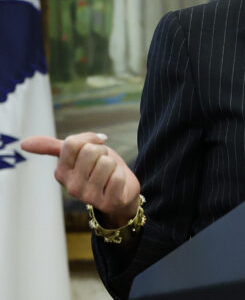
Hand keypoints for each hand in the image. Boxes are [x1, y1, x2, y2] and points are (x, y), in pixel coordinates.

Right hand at [21, 132, 140, 227]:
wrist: (122, 191)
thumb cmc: (99, 169)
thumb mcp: (78, 153)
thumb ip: (53, 147)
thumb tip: (23, 144)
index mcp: (61, 172)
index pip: (73, 143)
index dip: (90, 139)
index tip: (97, 145)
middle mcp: (70, 186)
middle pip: (91, 151)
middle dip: (103, 153)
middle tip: (103, 164)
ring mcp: (88, 197)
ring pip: (106, 162)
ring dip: (114, 165)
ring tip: (110, 174)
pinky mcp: (107, 203)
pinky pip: (117, 177)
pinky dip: (122, 175)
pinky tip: (117, 183)